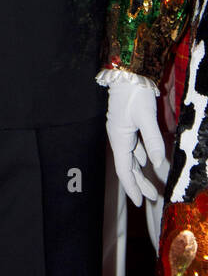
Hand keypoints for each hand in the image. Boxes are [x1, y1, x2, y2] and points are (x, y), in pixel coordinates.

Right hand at [106, 81, 165, 206]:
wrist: (127, 72)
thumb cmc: (135, 93)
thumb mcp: (146, 117)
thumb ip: (152, 141)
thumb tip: (157, 163)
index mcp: (119, 138)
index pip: (124, 170)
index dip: (132, 187)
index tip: (140, 202)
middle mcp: (118, 137)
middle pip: (127, 166)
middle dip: (139, 183)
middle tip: (152, 198)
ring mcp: (121, 131)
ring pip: (130, 157)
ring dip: (140, 172)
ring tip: (151, 185)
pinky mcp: (126, 124)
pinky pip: (133, 147)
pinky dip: (141, 158)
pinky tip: (148, 161)